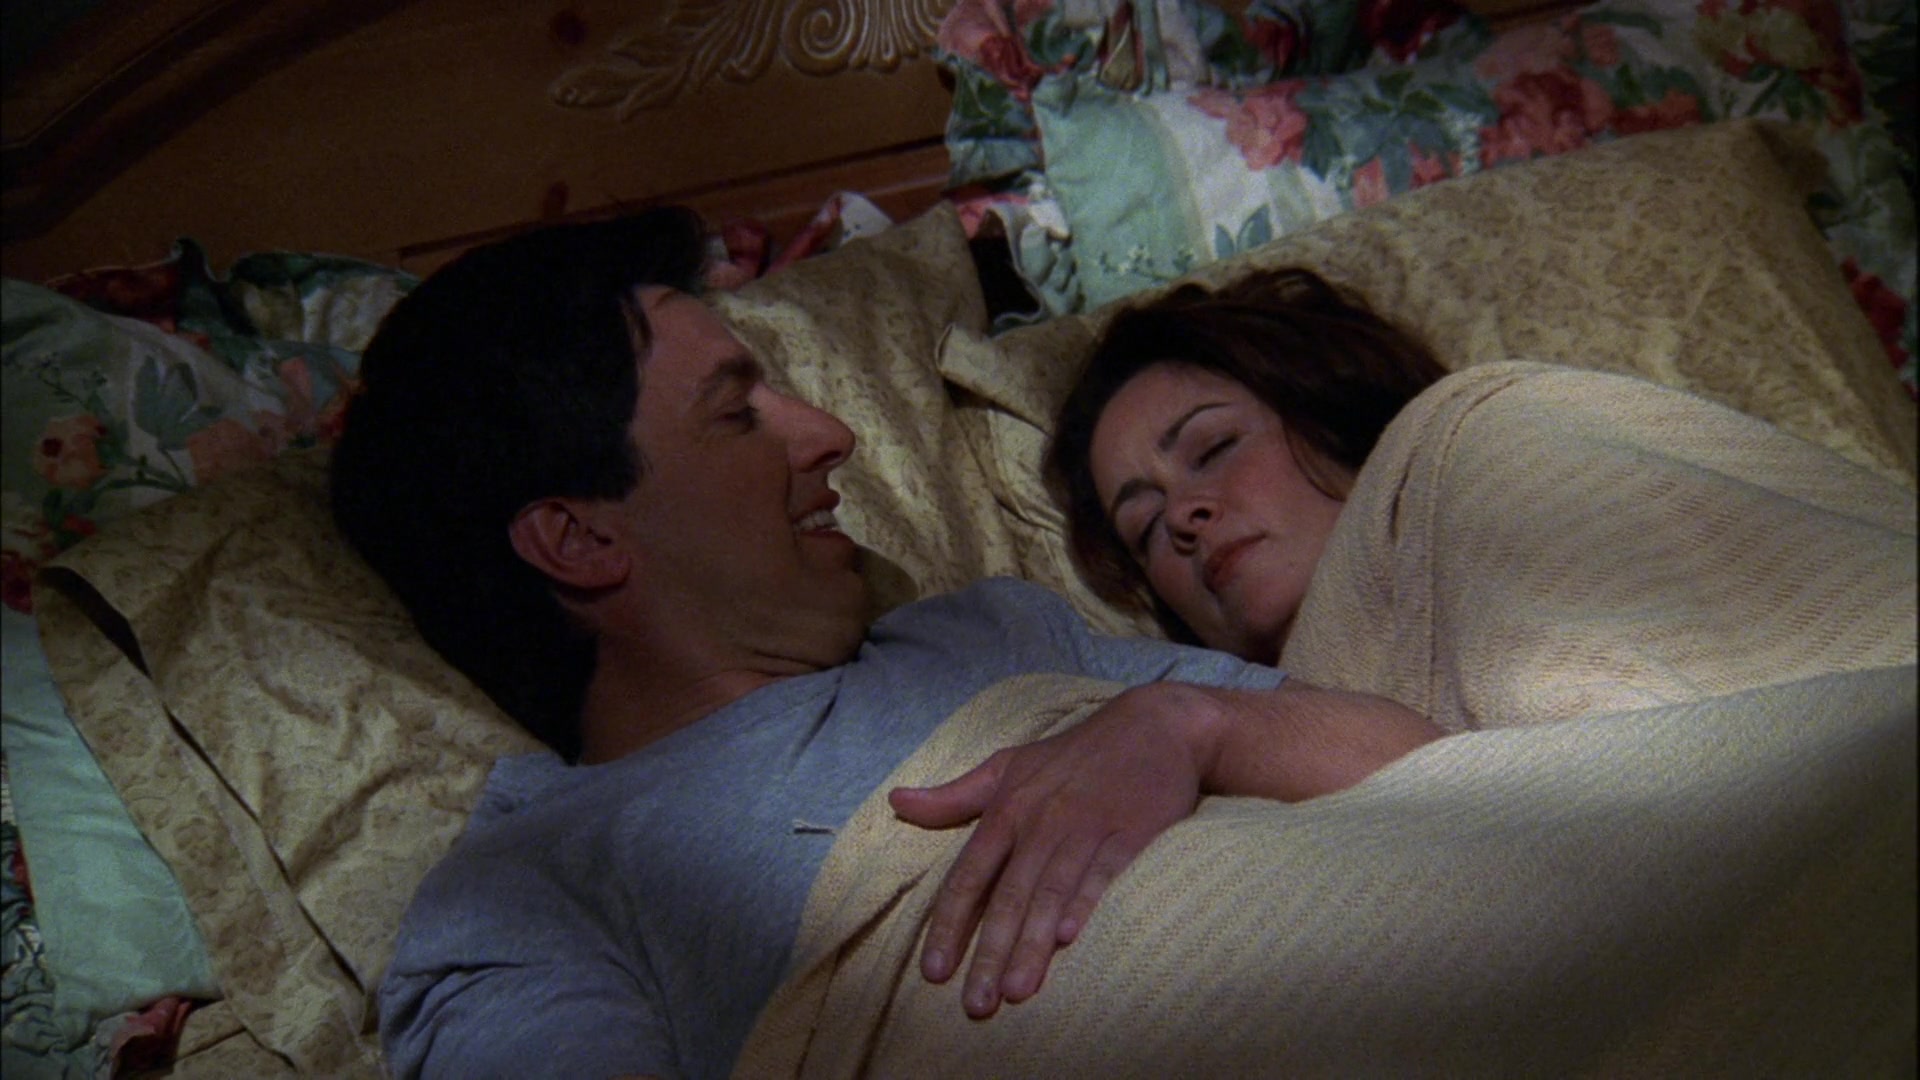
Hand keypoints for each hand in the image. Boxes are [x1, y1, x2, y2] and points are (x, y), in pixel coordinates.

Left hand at [887, 683, 1215, 1018]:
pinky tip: (1070, 938)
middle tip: (975, 1006)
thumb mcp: (1008, 766)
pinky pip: (1103, 871)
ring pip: (1051, 892)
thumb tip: (896, 803)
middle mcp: (1041, 821)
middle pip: (1009, 896)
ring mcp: (1086, 826)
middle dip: (990, 953)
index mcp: (1007, 809)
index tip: (933, 973)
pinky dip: (1085, 902)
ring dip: (1033, 944)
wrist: (1155, 725)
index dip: (950, 925)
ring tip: (1016, 992)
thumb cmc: (1075, 755)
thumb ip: (954, 796)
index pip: (969, 876)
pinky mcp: (1131, 830)